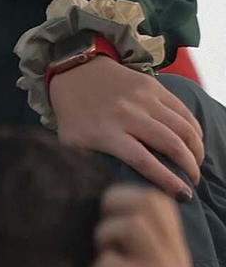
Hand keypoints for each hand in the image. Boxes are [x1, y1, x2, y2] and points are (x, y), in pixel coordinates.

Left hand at [48, 58, 203, 195]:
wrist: (76, 72)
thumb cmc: (74, 115)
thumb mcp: (71, 143)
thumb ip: (89, 163)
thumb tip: (109, 189)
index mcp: (106, 132)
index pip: (143, 161)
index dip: (167, 180)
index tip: (182, 195)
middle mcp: (128, 114)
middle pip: (170, 144)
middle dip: (188, 167)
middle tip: (193, 181)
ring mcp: (143, 98)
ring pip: (182, 127)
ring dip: (195, 149)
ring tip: (195, 164)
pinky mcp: (153, 86)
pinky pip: (182, 109)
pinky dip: (194, 128)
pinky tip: (195, 142)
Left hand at [88, 183, 198, 266]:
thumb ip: (145, 257)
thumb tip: (110, 230)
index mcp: (176, 253)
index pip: (159, 201)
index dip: (128, 198)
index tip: (110, 222)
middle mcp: (173, 256)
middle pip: (146, 202)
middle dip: (114, 210)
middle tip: (104, 240)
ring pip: (129, 227)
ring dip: (104, 242)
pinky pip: (109, 265)